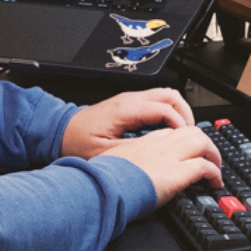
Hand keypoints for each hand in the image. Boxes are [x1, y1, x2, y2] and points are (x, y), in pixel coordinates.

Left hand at [61, 88, 194, 158]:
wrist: (60, 131)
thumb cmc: (76, 141)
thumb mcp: (104, 153)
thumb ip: (132, 152)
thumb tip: (157, 154)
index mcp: (126, 109)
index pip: (165, 108)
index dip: (181, 124)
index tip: (186, 139)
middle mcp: (130, 100)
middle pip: (171, 96)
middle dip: (186, 114)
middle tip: (190, 135)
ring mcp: (130, 100)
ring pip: (166, 96)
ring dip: (179, 112)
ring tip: (183, 133)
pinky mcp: (129, 105)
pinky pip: (156, 102)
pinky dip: (168, 113)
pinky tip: (167, 130)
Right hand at [106, 123, 222, 207]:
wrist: (104, 186)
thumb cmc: (105, 179)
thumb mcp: (113, 163)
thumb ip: (125, 162)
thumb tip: (126, 172)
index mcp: (143, 142)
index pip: (170, 133)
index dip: (182, 140)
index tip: (186, 151)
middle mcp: (160, 145)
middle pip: (190, 131)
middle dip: (203, 142)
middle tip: (208, 156)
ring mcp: (170, 156)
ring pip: (202, 142)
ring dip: (213, 154)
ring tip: (217, 168)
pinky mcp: (178, 172)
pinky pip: (205, 166)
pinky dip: (215, 173)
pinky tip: (215, 182)